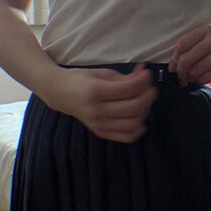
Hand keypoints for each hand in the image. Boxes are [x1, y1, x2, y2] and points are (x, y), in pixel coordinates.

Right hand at [43, 63, 157, 143]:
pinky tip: (139, 117)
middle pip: (134, 107)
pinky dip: (138, 128)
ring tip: (143, 102)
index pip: (129, 89)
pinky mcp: (101, 133)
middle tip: (149, 88)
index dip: (144, 80)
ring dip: (145, 111)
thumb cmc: (83, 80)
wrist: (61, 94)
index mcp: (95, 91)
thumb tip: (144, 75)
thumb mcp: (103, 73)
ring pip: (133, 123)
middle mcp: (96, 111)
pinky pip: (126, 137)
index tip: (146, 74)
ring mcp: (98, 124)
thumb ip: (125, 77)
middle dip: (148, 95)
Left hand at [168, 24, 210, 85]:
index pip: (181, 44)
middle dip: (180, 73)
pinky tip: (205, 78)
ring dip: (192, 78)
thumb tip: (174, 64)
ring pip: (194, 71)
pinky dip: (201, 81)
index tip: (173, 67)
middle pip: (185, 60)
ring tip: (197, 77)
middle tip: (181, 79)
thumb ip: (196, 45)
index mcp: (208, 30)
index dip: (173, 58)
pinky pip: (204, 78)